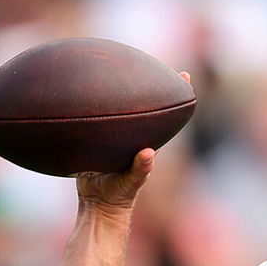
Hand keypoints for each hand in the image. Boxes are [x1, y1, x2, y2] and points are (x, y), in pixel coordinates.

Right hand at [74, 71, 189, 213]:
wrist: (96, 205)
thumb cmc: (119, 196)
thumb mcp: (130, 183)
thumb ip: (140, 170)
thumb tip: (148, 153)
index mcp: (145, 141)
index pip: (164, 114)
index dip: (176, 93)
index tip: (185, 75)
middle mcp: (132, 135)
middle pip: (144, 105)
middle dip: (151, 82)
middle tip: (154, 59)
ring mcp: (114, 136)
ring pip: (120, 109)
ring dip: (120, 90)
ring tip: (117, 65)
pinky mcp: (95, 139)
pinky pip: (95, 118)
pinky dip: (93, 106)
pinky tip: (81, 93)